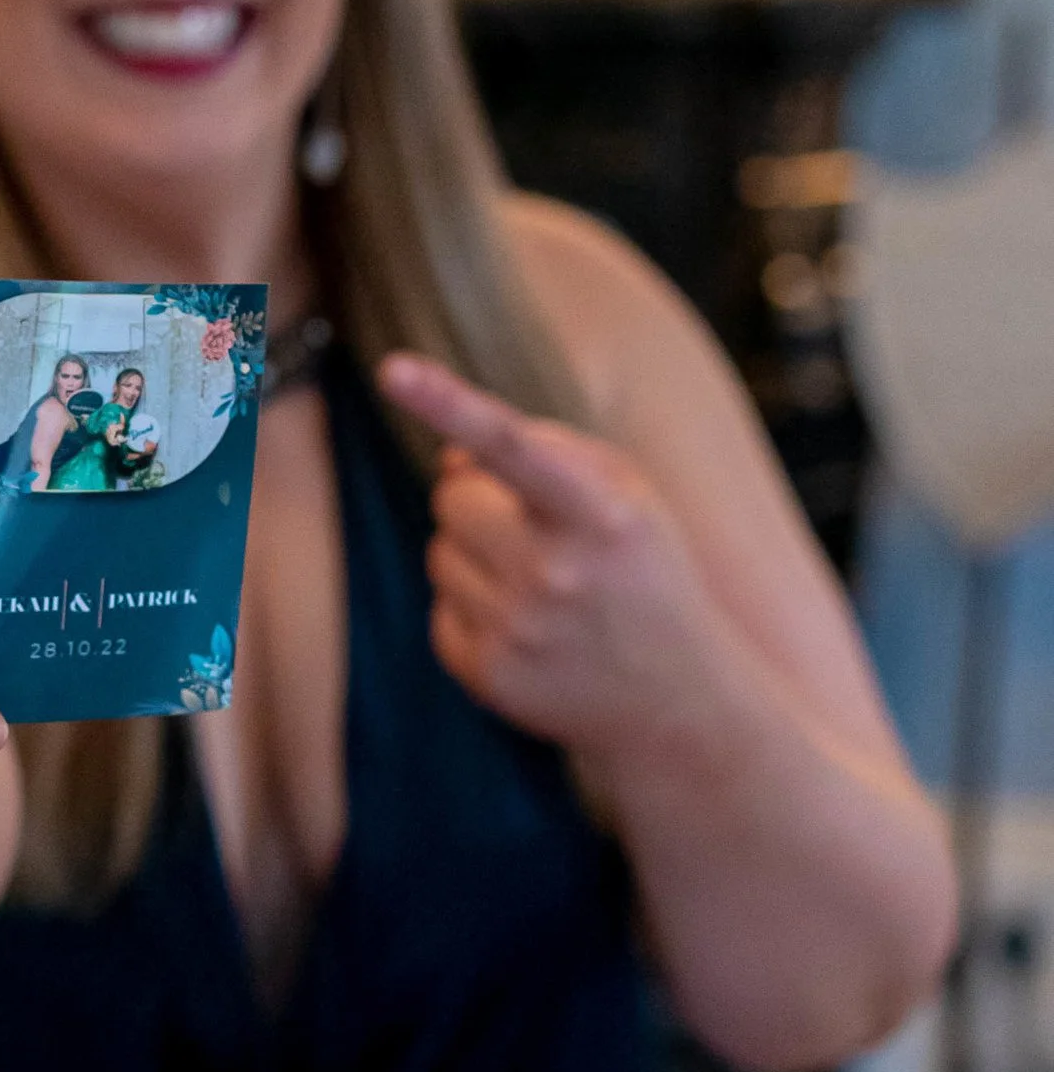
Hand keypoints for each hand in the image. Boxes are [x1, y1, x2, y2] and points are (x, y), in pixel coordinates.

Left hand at [378, 351, 726, 769]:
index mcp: (604, 516)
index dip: (449, 403)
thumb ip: (550, 450)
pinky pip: (439, 612)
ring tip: (540, 585)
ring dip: (475, 557)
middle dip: (476, 499)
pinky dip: (472, 611)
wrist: (678, 701)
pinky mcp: (491, 676)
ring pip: (439, 554)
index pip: (513, 446)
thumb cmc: (644, 573)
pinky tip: (527, 628)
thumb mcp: (631, 498)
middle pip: (453, 497)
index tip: (392, 369)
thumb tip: (451, 451)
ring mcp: (521, 631)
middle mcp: (559, 574)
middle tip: (527, 527)